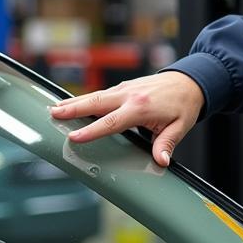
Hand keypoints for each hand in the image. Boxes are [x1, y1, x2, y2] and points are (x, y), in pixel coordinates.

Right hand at [49, 72, 204, 167]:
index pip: (112, 122)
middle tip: (53, 114)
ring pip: (96, 96)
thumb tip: (160, 161)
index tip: (74, 137)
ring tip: (54, 108)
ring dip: (75, 102)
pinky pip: (102, 94)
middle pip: (96, 103)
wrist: (190, 81)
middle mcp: (130, 95)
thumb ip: (166, 144)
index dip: (92, 130)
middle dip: (73, 109)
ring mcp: (126, 89)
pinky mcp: (124, 87)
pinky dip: (86, 99)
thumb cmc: (184, 105)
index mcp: (141, 107)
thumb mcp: (180, 127)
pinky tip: (74, 104)